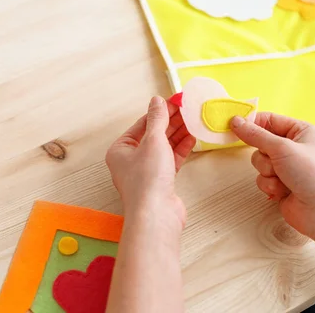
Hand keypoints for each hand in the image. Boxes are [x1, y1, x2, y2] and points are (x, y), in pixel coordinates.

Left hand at [106, 96, 195, 226]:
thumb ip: (157, 119)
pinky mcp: (161, 181)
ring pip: (163, 147)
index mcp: (120, 150)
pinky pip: (171, 159)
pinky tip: (192, 137)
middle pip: (153, 134)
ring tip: (193, 119)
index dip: (160, 111)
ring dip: (178, 133)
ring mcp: (146, 171)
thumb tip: (157, 101)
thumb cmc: (147, 179)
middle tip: (188, 108)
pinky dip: (181, 148)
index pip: (142, 124)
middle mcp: (130, 160)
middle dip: (171, 122)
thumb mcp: (153, 141)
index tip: (176, 101)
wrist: (156, 214)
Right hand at [230, 113, 314, 239]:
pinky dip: (270, 185)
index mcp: (300, 131)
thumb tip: (236, 122)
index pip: (269, 120)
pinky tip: (284, 191)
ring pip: (259, 162)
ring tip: (283, 178)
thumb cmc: (312, 174)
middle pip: (260, 143)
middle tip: (275, 161)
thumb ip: (255, 135)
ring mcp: (286, 166)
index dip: (252, 123)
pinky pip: (262, 178)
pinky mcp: (280, 183)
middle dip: (264, 155)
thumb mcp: (282, 148)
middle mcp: (293, 147)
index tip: (234, 126)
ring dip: (267, 172)